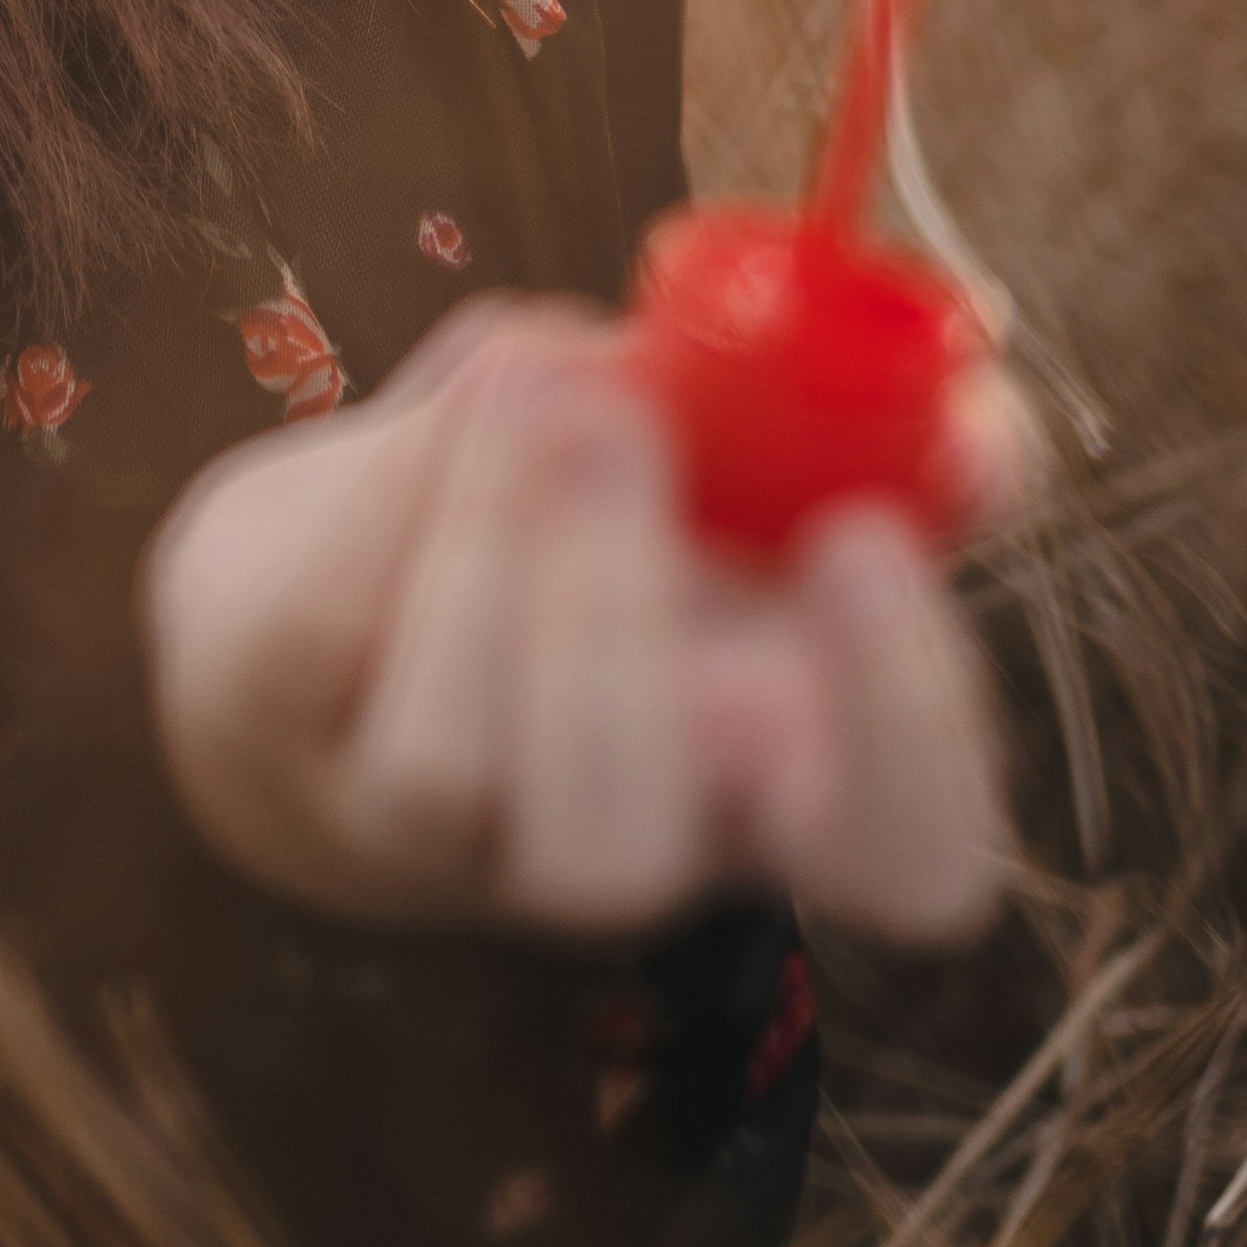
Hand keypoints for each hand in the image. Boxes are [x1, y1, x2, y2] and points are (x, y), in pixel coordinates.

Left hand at [142, 296, 1021, 944]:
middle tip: (617, 425)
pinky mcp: (266, 715)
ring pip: (443, 765)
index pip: (907, 865)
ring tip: (536, 381)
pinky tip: (449, 394)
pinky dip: (389, 483)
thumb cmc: (601, 520)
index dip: (907, 735)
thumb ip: (883, 440)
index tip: (861, 539)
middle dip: (611, 634)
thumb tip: (980, 422)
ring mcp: (412, 816)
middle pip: (621, 855)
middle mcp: (598, 845)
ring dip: (489, 542)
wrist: (341, 561)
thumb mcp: (755, 478)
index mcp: (773, 792)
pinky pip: (317, 631)